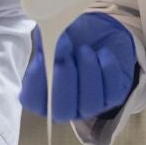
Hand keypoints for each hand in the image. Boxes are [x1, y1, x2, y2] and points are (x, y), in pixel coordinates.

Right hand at [19, 12, 138, 121]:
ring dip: (87, 73)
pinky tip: (102, 53)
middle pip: (61, 110)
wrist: (99, 35)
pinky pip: (111, 92)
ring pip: (89, 103)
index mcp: (42, 95)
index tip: (41, 58)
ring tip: (85, 50)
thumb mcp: (55, 35)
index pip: (32, 100)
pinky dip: (107, 69)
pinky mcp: (113, 98)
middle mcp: (65, 107)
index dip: (36, 83)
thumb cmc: (71, 39)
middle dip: (64, 81)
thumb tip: (49, 39)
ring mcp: (90, 106)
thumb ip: (47, 39)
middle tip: (66, 55)